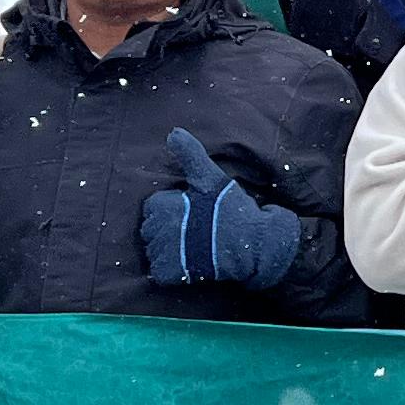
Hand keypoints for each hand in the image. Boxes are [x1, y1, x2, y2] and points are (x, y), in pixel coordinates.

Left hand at [139, 127, 304, 289]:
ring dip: (169, 251)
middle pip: (151, 230)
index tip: (192, 214)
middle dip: (168, 230)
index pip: (154, 208)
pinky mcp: (168, 273)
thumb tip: (173, 132)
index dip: (173, 210)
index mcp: (163, 205)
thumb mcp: (211, 178)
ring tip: (194, 248)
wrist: (253, 244)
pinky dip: (172, 271)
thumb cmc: (231, 210)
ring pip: (154, 251)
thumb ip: (190, 155)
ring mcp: (162, 252)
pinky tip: (190, 263)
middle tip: (195, 232)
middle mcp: (158, 228)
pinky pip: (159, 272)